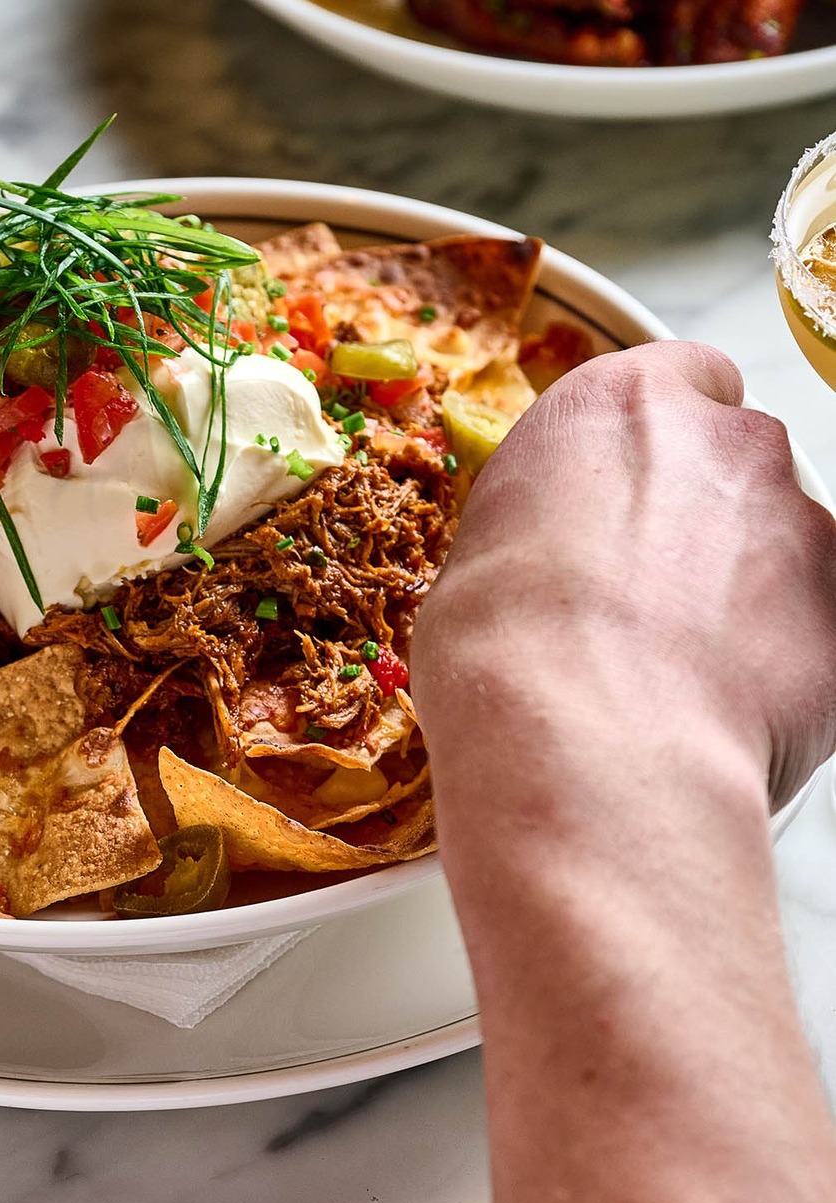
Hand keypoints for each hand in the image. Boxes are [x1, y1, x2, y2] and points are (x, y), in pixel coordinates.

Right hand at [414, 339, 835, 812]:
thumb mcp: (479, 558)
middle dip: (699, 520)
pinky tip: (715, 711)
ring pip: (779, 549)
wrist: (582, 743)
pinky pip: (812, 626)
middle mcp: (727, 442)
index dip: (655, 443)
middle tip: (639, 599)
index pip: (676, 381)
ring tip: (673, 674)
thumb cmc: (502, 648)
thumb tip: (556, 570)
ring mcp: (803, 524)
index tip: (626, 493)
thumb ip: (547, 529)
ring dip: (741, 594)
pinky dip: (777, 659)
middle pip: (733, 464)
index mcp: (622, 403)